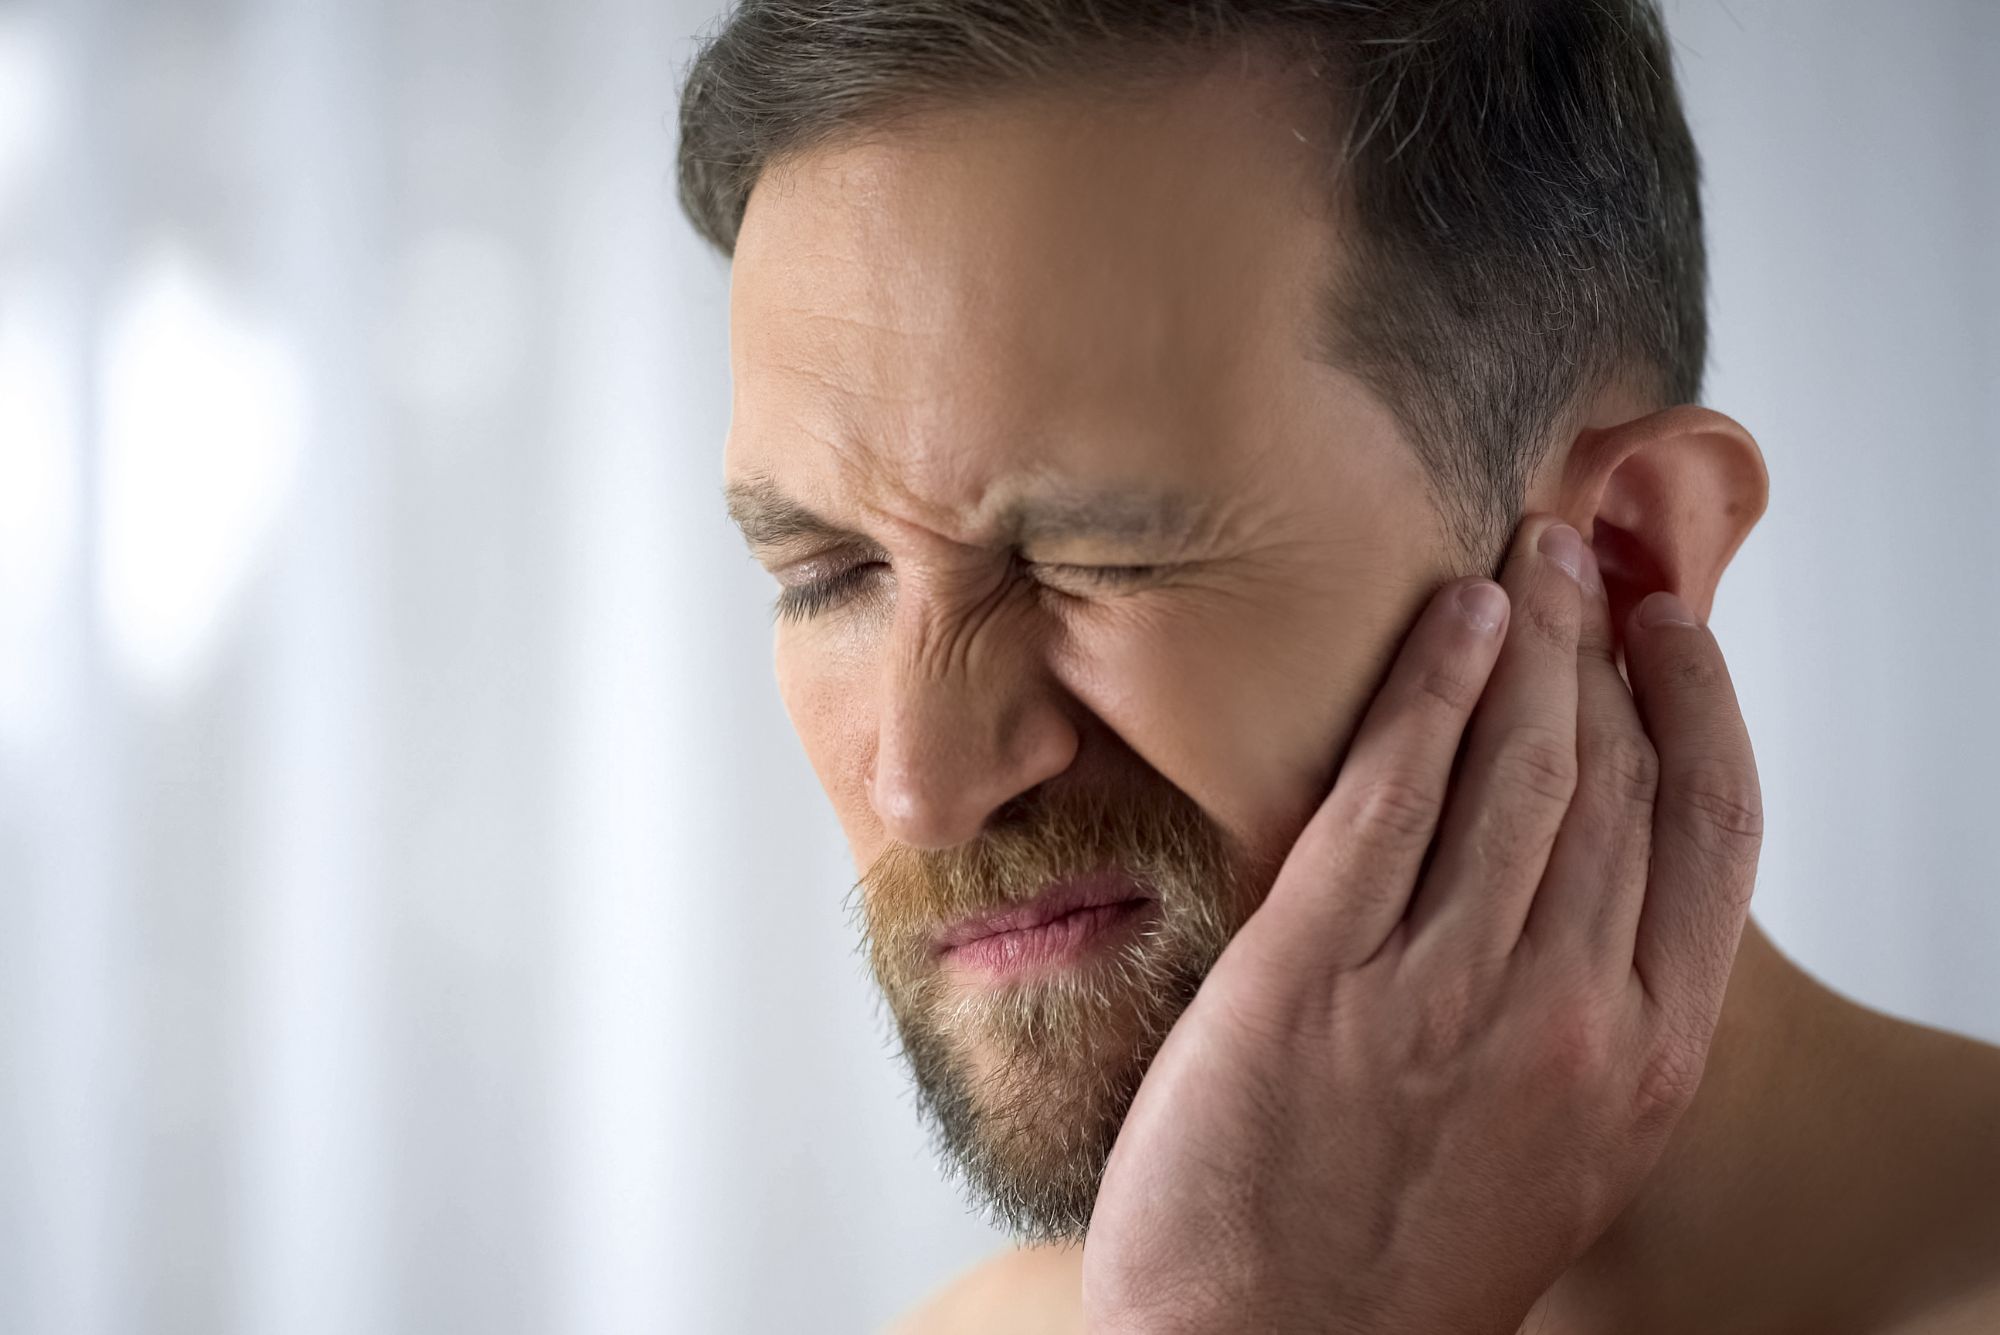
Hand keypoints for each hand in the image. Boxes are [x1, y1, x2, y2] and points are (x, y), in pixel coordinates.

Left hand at [1080, 514, 1764, 1333]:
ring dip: (1529, 641)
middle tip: (1579, 560)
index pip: (1710, 841)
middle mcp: (1565, 1019)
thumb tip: (1574, 897)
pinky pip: (1390, 796)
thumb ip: (1580, 1028)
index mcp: (1641, 1069)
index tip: (1673, 636)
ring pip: (1520, 771)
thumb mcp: (1547, 1158)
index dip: (1699, 712)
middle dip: (1603, 647)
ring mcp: (1440, 993)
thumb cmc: (1395, 1271)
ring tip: (1522, 562)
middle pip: (1615, 781)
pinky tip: (1449, 624)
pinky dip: (1429, 691)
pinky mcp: (1311, 975)